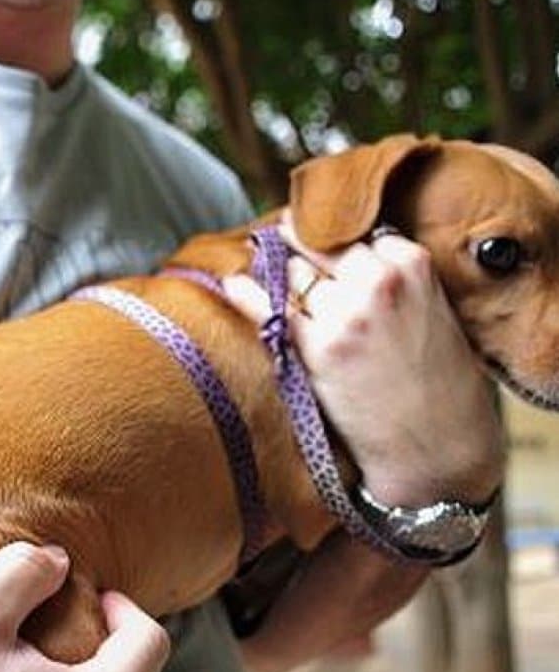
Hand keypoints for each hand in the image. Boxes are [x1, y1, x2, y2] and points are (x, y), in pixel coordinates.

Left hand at [224, 217, 502, 505]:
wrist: (437, 440)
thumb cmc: (434, 377)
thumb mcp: (428, 308)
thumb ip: (391, 275)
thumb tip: (336, 251)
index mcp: (411, 264)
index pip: (355, 231)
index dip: (331, 238)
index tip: (311, 236)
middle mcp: (379, 282)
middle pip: (320, 245)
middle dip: (298, 245)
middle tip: (276, 239)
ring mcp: (347, 314)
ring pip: (295, 273)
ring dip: (276, 270)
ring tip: (260, 264)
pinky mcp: (320, 349)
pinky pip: (272, 309)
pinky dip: (248, 294)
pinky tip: (234, 283)